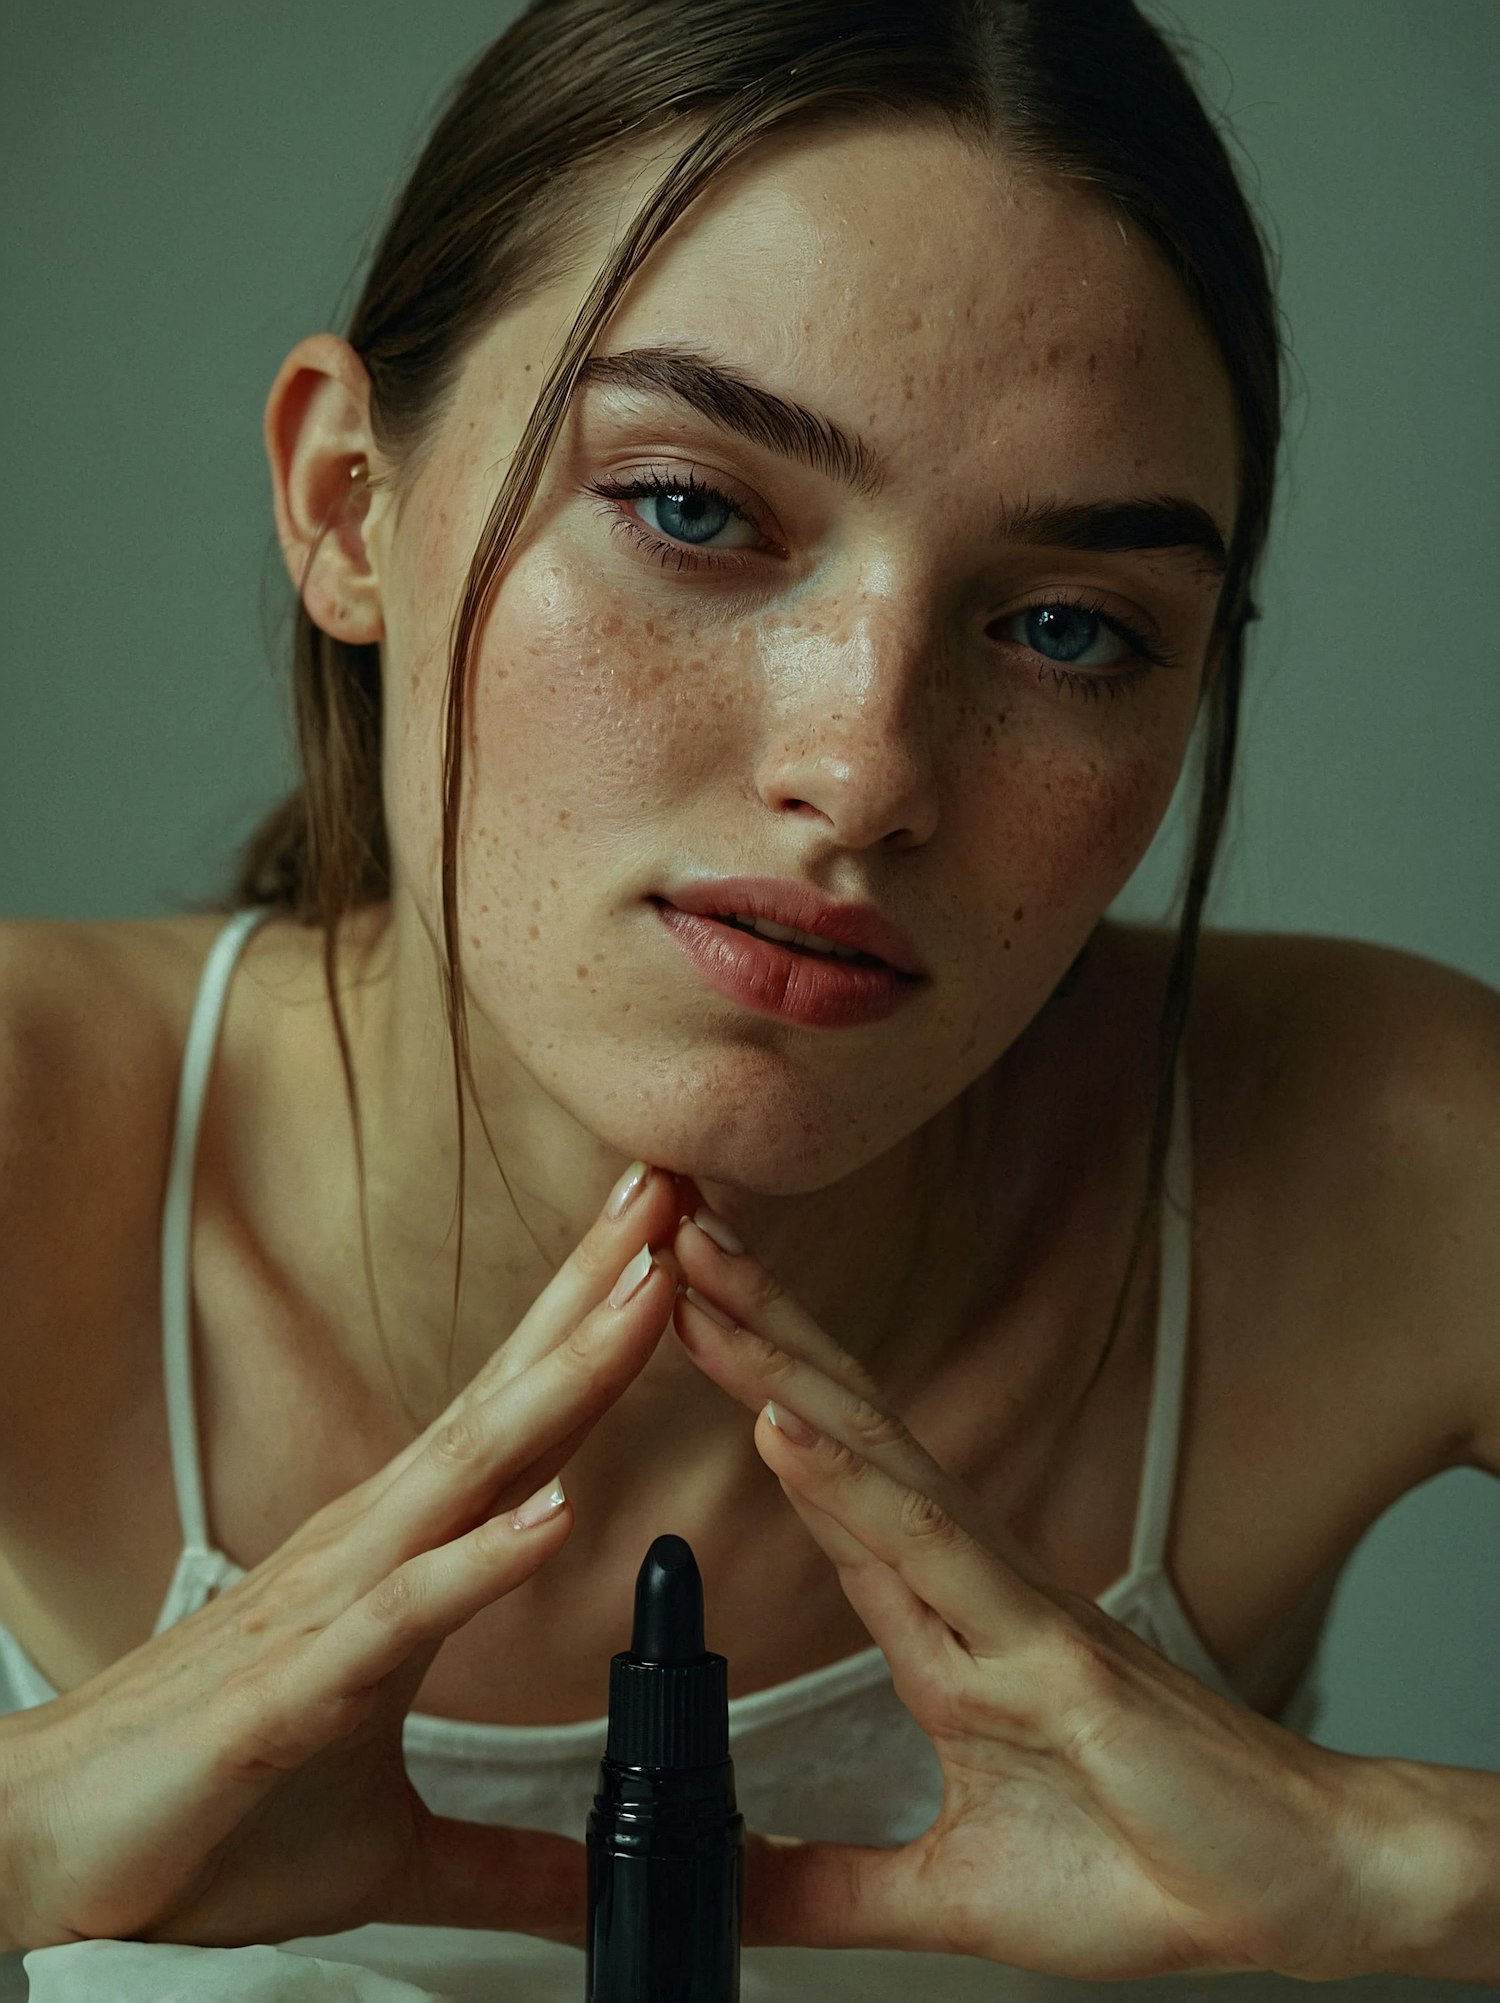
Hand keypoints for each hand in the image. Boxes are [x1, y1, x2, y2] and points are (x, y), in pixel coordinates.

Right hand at [0, 1164, 686, 1954]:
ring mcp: (332, 1604)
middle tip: (676, 1183)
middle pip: (509, 1398)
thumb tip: (595, 1877)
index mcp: (403, 1552)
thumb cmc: (209, 1812)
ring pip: (469, 1470)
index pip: (520, 1415)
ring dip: (564, 1378)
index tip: (671, 1237)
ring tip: (649, 1293)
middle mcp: (373, 1545)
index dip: (597, 1326)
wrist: (52, 1852)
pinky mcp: (293, 1690)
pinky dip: (479, 1560)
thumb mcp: (394, 1843)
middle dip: (598, 1289)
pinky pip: (401, 1614)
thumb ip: (507, 1853)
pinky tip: (551, 1511)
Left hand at [670, 1207, 1379, 1984]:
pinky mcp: (1044, 1653)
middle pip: (835, 1423)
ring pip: (869, 1455)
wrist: (1284, 1896)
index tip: (675, 1304)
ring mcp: (1002, 1603)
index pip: (824, 1473)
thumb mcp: (944, 1888)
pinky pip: (933, 1551)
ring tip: (697, 1276)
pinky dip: (853, 1484)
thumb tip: (721, 1885)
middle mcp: (962, 1581)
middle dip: (747, 1324)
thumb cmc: (1142, 1865)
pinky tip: (784, 1423)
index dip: (752, 1383)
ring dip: (775, 1363)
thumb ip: (824, 1882)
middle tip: (660, 1222)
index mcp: (936, 1618)